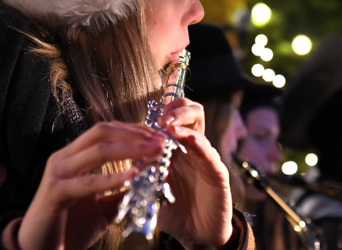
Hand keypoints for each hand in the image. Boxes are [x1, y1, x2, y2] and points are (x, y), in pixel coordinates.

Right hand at [16, 121, 164, 249]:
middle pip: (102, 132)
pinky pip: (87, 182)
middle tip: (159, 142)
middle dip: (134, 134)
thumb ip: (119, 193)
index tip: (157, 136)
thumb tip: (145, 183)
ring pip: (97, 150)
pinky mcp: (55, 192)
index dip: (133, 130)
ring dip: (130, 149)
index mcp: (73, 156)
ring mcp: (58, 172)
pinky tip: (132, 176)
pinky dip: (111, 178)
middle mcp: (63, 157)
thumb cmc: (69, 227)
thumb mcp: (101, 207)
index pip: (106, 131)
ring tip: (153, 153)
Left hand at [157, 98, 233, 248]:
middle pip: (191, 111)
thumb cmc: (173, 208)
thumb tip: (123, 152)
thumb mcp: (152, 185)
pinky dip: (198, 142)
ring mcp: (206, 156)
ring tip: (168, 123)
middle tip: (161, 117)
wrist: (195, 235)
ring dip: (182, 120)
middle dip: (176, 107)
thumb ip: (142, 168)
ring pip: (199, 125)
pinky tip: (187, 138)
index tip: (149, 114)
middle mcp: (192, 146)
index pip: (174, 115)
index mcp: (176, 146)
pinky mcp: (217, 172)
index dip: (163, 109)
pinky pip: (209, 153)